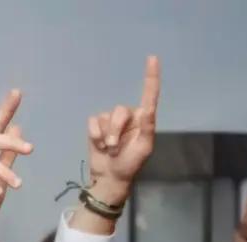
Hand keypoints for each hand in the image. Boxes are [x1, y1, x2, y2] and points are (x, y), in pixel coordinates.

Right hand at [83, 55, 160, 206]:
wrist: (109, 177)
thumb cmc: (130, 165)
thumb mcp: (144, 148)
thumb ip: (147, 127)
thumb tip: (148, 108)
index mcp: (143, 119)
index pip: (148, 95)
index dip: (150, 77)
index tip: (152, 58)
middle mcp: (128, 116)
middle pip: (119, 111)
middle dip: (116, 131)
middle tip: (116, 148)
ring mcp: (111, 120)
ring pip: (106, 116)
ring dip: (106, 136)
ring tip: (109, 150)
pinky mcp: (96, 125)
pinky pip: (93, 121)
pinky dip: (95, 134)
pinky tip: (98, 145)